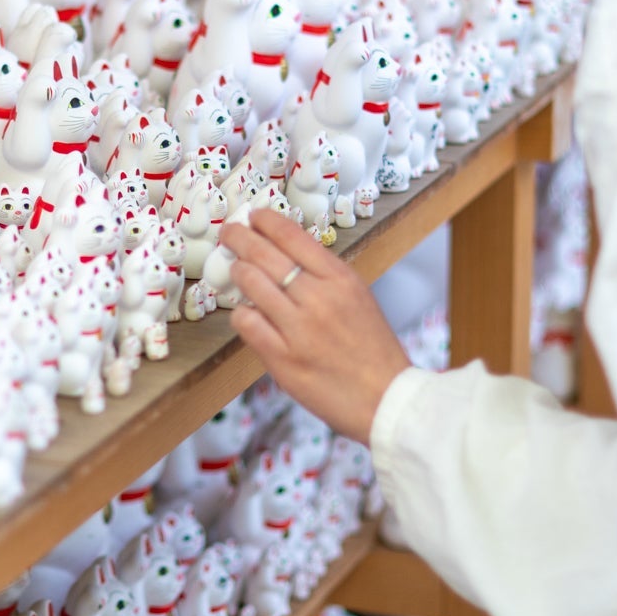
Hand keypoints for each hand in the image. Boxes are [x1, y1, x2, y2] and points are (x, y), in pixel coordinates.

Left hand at [221, 208, 410, 444]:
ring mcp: (298, 329)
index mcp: (341, 279)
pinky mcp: (283, 359)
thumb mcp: (358, 298)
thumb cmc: (373, 350)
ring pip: (251, 284)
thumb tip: (286, 255)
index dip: (266, 221)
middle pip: (265, 255)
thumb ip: (325, 277)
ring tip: (237, 270)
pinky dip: (241, 313)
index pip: (293, 236)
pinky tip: (245, 313)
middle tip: (229, 233)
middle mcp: (319, 299)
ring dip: (239, 272)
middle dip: (240, 238)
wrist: (386, 398)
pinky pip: (247, 323)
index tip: (254, 216)